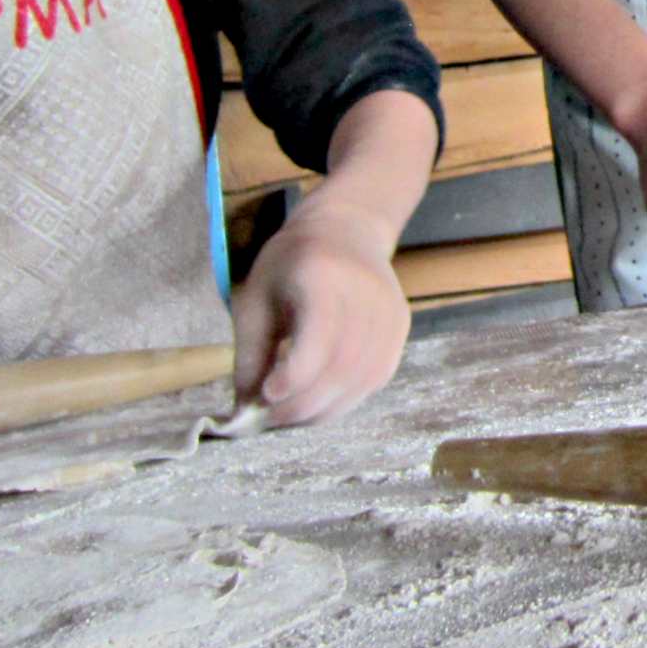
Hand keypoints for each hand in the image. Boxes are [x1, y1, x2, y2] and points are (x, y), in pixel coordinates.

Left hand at [231, 200, 409, 426]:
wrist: (347, 229)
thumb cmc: (291, 262)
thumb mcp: (255, 298)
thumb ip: (250, 353)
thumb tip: (246, 409)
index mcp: (324, 276)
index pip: (320, 337)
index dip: (295, 376)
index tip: (266, 396)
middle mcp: (367, 293)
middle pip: (343, 367)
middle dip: (304, 405)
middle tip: (270, 418)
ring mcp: (391, 311)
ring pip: (363, 379)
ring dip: (325, 409)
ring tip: (292, 414)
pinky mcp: (401, 326)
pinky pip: (377, 376)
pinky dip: (347, 398)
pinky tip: (321, 398)